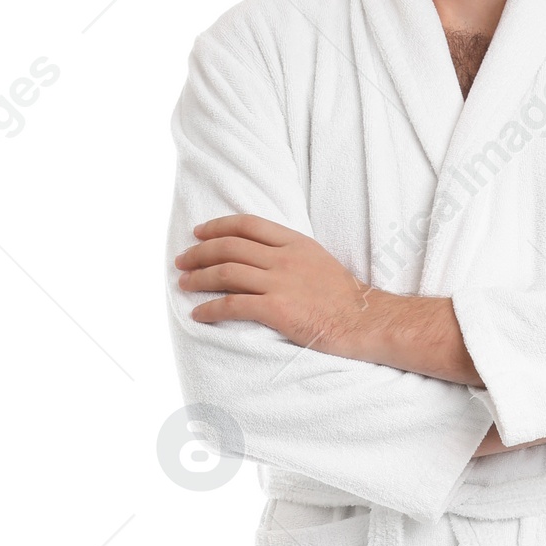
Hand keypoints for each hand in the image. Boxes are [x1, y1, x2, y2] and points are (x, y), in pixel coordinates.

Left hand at [177, 215, 371, 352]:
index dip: (218, 226)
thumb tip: (258, 257)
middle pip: (230, 246)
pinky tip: (198, 314)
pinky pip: (232, 305)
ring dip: (199, 278)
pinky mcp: (277, 309)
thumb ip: (289, 254)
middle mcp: (284, 258)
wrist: (363, 321)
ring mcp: (280, 282)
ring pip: (226, 272)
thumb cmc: (343, 298)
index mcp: (295, 242)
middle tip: (181, 260)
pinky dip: (210, 308)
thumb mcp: (317, 261)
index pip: (247, 224)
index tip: (199, 233)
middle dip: (199, 252)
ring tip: (183, 283)